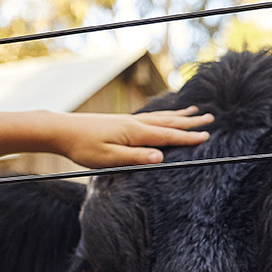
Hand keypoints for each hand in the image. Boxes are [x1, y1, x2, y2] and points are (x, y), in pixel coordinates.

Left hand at [53, 107, 211, 167]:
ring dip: (178, 116)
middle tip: (210, 118)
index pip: (167, 136)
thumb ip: (135, 158)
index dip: (187, 137)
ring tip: (195, 112)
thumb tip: (161, 157)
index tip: (207, 136)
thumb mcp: (108, 159)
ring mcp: (128, 120)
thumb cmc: (82, 147)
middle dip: (190, 122)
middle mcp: (134, 123)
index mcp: (134, 133)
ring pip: (160, 117)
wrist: (61, 130)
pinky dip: (163, 116)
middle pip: (168, 122)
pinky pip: (150, 117)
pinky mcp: (120, 121)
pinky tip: (164, 116)